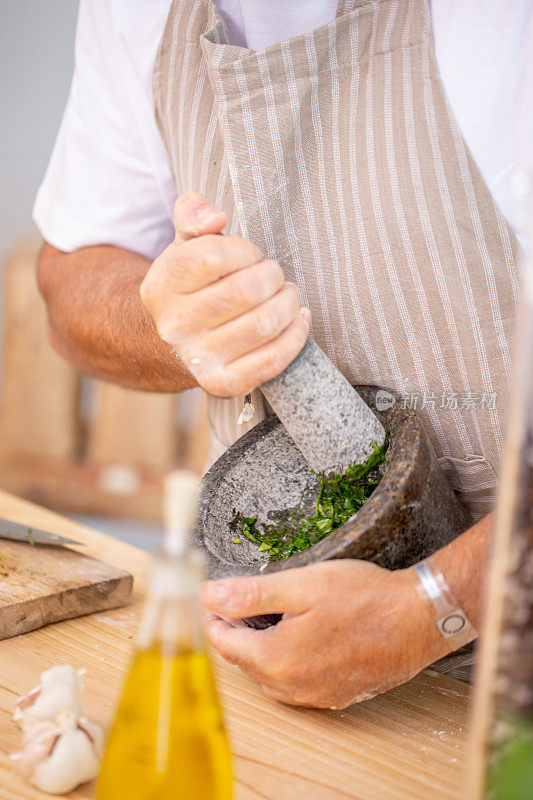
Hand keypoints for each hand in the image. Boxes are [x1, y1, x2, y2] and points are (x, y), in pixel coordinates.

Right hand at [140, 192, 310, 395]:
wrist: (170, 342)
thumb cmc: (190, 285)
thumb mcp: (183, 244)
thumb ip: (193, 215)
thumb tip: (214, 217)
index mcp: (163, 285)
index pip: (212, 256)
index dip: (244, 250)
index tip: (250, 255)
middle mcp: (176, 325)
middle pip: (244, 291)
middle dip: (272, 276)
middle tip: (274, 275)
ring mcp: (199, 358)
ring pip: (263, 324)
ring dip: (288, 303)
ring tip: (287, 295)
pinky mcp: (223, 382)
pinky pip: (272, 360)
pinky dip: (295, 337)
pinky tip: (298, 319)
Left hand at [201, 560, 450, 708]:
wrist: (419, 620)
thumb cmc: (365, 598)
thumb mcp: (301, 584)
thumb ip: (250, 593)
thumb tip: (208, 595)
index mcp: (277, 659)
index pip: (224, 642)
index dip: (213, 617)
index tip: (211, 598)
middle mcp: (293, 687)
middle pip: (245, 660)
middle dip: (235, 631)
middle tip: (235, 603)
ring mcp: (316, 696)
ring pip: (269, 674)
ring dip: (259, 648)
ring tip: (265, 616)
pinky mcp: (337, 696)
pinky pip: (296, 683)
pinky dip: (286, 661)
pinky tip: (298, 638)